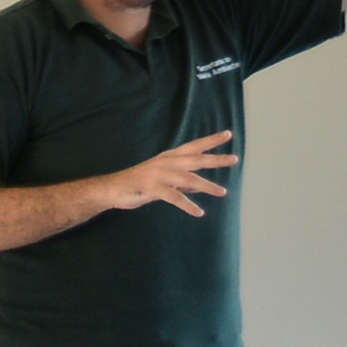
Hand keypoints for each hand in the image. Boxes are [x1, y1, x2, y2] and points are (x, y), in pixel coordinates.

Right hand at [106, 130, 236, 218]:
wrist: (112, 189)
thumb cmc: (138, 184)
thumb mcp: (163, 180)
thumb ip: (182, 182)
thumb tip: (200, 186)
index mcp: (169, 157)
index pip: (193, 146)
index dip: (210, 140)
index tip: (228, 134)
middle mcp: (166, 163)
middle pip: (196, 159)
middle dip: (216, 159)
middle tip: (234, 159)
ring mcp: (159, 175)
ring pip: (189, 179)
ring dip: (207, 186)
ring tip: (222, 192)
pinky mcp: (152, 188)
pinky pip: (175, 198)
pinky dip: (188, 205)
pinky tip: (199, 212)